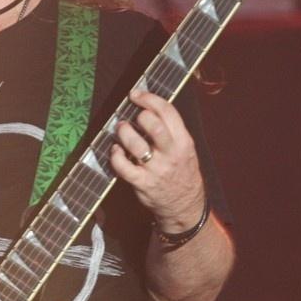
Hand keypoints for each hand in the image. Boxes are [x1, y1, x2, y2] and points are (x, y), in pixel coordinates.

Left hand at [108, 89, 207, 234]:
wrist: (184, 206)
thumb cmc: (181, 172)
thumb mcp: (185, 149)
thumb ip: (170, 130)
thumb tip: (146, 107)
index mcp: (183, 141)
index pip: (167, 112)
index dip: (149, 98)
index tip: (136, 94)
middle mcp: (171, 154)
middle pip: (153, 125)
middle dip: (138, 115)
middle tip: (132, 117)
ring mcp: (156, 170)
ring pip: (135, 145)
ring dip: (123, 133)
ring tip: (121, 130)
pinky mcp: (142, 183)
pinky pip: (123, 166)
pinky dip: (115, 156)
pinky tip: (115, 151)